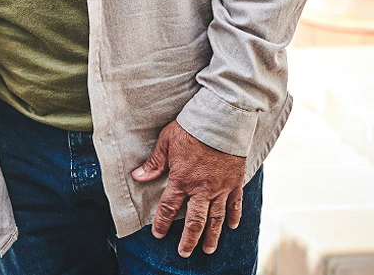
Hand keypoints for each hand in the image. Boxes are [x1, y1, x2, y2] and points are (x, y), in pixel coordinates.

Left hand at [132, 119, 245, 257]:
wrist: (220, 121)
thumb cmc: (190, 128)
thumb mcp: (167, 142)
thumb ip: (154, 163)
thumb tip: (138, 176)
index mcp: (182, 179)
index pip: (169, 208)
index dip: (162, 223)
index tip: (158, 235)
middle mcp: (201, 189)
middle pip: (194, 221)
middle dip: (188, 239)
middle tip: (184, 253)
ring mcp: (220, 187)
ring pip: (216, 218)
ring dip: (211, 236)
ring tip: (208, 250)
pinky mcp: (235, 182)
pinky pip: (235, 204)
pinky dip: (234, 216)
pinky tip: (232, 227)